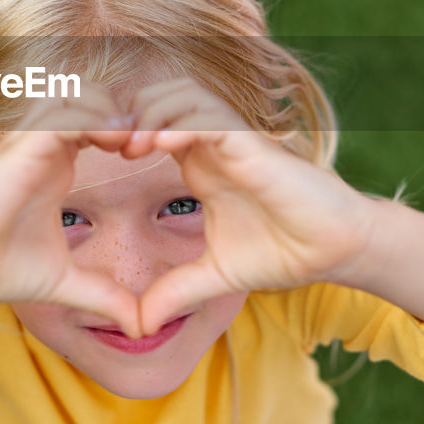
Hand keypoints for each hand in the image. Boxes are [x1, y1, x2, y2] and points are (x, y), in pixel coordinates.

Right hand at [0, 83, 141, 335]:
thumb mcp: (64, 282)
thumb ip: (103, 295)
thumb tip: (139, 326)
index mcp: (57, 164)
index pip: (106, 125)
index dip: (139, 134)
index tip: (164, 160)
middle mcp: (47, 145)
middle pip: (102, 102)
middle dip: (137, 115)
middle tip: (161, 144)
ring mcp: (33, 140)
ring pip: (86, 96)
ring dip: (119, 111)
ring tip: (142, 143)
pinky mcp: (22, 144)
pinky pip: (66, 110)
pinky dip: (97, 117)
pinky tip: (119, 142)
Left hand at [121, 79, 373, 332]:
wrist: (336, 249)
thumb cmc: (284, 251)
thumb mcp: (215, 276)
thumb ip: (176, 292)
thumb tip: (138, 325)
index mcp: (198, 163)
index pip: (147, 128)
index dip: (115, 136)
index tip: (87, 162)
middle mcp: (211, 143)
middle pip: (154, 101)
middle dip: (122, 117)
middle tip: (98, 146)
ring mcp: (230, 139)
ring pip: (178, 97)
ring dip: (147, 114)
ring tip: (125, 147)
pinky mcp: (250, 143)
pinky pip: (208, 117)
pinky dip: (179, 123)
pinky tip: (156, 146)